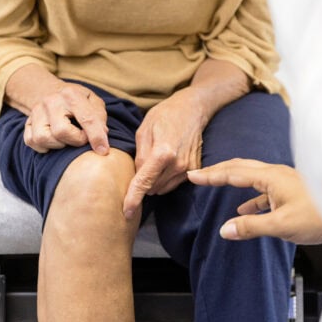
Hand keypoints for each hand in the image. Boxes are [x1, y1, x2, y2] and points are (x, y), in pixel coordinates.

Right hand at [6, 65, 108, 154]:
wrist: (53, 92)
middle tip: (82, 138)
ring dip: (59, 144)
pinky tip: (54, 141)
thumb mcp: (94, 102)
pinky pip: (32, 142)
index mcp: (71, 94)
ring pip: (43, 138)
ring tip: (67, 139)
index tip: (103, 151)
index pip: (86, 118)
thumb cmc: (78, 101)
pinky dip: (44, 147)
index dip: (96, 137)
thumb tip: (101, 138)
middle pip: (61, 131)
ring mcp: (36, 112)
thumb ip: (99, 118)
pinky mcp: (27, 122)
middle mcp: (51, 101)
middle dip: (75, 140)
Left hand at [122, 88, 205, 217]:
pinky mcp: (195, 169)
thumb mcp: (143, 131)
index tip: (126, 212)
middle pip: (152, 188)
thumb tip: (137, 176)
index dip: (133, 198)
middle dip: (143, 183)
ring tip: (154, 162)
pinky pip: (174, 183)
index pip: (144, 182)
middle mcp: (178, 164)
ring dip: (154, 182)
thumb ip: (139, 156)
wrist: (192, 109)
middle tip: (140, 166)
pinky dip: (165, 178)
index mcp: (163, 153)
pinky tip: (165, 163)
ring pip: (163, 188)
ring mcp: (189, 168)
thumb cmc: (165, 115)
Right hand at [187, 159, 321, 244]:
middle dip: (218, 171)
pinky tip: (245, 210)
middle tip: (200, 175)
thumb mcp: (281, 225)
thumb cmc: (321, 216)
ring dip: (233, 181)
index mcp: (271, 177)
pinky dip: (250, 197)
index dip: (211, 176)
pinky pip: (264, 190)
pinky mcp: (292, 192)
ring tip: (217, 186)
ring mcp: (285, 182)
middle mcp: (277, 174)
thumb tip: (225, 229)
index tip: (193, 176)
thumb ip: (251, 227)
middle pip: (240, 168)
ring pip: (252, 177)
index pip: (233, 172)